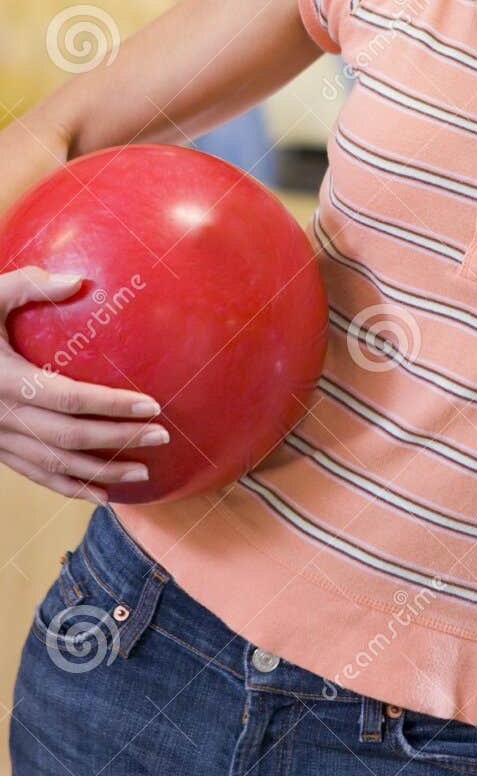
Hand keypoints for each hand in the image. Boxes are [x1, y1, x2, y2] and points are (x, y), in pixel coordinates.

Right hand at [0, 266, 166, 501]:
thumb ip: (29, 285)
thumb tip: (80, 280)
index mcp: (6, 379)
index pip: (70, 398)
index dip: (112, 405)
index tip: (151, 405)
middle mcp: (2, 416)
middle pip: (70, 438)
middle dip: (118, 440)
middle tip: (161, 436)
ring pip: (55, 465)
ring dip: (101, 474)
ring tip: (143, 473)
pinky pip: (35, 475)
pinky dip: (70, 488)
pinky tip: (103, 496)